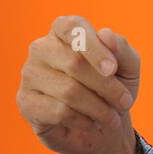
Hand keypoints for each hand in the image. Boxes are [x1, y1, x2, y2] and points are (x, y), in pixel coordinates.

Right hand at [17, 16, 141, 153]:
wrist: (99, 126)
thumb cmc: (112, 88)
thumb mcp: (127, 68)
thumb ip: (121, 49)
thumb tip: (106, 35)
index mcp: (65, 31)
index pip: (72, 27)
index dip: (93, 47)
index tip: (112, 69)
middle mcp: (41, 48)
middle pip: (74, 63)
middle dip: (107, 87)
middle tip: (125, 102)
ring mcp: (30, 74)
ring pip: (68, 91)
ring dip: (99, 108)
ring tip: (112, 117)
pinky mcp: (25, 101)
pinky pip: (58, 112)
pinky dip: (83, 120)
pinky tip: (91, 123)